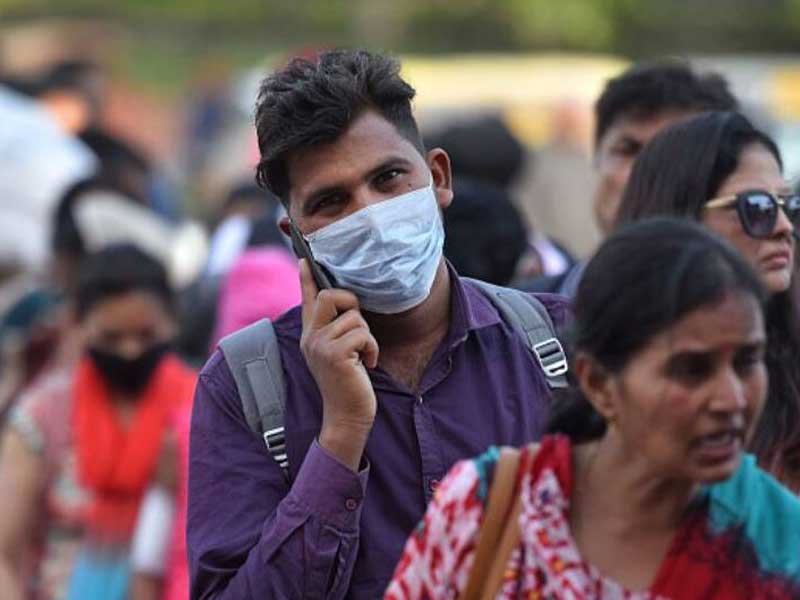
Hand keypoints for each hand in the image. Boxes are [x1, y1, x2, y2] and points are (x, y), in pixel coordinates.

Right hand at [299, 260, 378, 470]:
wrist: (346, 416)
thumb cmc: (347, 383)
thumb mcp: (336, 353)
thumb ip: (335, 330)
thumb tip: (345, 306)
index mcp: (310, 334)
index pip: (307, 298)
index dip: (307, 277)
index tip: (304, 258)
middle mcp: (310, 337)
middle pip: (331, 296)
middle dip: (352, 304)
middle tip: (358, 327)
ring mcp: (319, 345)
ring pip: (354, 318)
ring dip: (367, 336)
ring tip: (363, 356)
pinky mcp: (334, 354)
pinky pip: (362, 334)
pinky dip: (372, 348)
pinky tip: (367, 365)